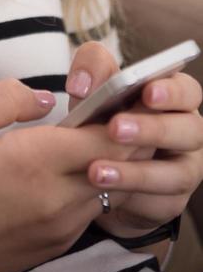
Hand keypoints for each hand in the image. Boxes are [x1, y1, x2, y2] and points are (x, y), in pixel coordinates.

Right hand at [0, 78, 131, 271]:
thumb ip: (5, 99)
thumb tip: (46, 98)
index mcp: (34, 163)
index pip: (109, 138)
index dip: (117, 115)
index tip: (103, 97)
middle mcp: (57, 200)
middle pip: (120, 165)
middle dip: (118, 137)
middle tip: (96, 114)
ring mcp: (60, 228)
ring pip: (108, 189)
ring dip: (104, 164)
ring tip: (76, 141)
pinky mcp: (56, 245)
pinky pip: (88, 211)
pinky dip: (86, 188)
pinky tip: (57, 174)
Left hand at [66, 42, 202, 238]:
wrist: (98, 168)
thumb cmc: (104, 116)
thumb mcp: (96, 88)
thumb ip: (92, 69)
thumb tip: (82, 84)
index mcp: (175, 98)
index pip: (187, 90)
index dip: (171, 91)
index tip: (147, 92)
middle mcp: (188, 132)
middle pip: (188, 130)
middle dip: (152, 129)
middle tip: (115, 128)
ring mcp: (186, 168)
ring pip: (177, 173)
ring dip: (137, 172)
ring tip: (96, 171)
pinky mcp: (173, 200)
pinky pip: (161, 201)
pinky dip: (132, 196)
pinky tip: (104, 191)